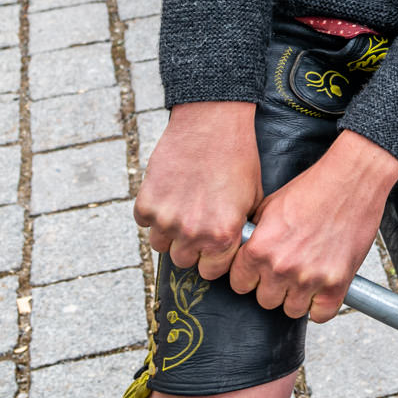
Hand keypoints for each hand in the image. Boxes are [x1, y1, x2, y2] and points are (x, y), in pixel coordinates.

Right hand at [135, 101, 263, 281]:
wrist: (212, 124)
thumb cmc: (238, 158)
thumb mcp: (253, 199)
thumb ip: (239, 230)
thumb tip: (233, 250)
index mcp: (222, 236)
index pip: (211, 272)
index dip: (213, 260)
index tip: (212, 248)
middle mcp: (193, 233)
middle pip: (184, 261)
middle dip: (191, 247)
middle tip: (196, 225)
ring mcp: (166, 220)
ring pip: (161, 246)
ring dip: (169, 232)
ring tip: (182, 209)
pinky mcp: (146, 204)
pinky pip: (145, 222)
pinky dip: (153, 212)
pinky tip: (169, 193)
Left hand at [228, 130, 397, 320]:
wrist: (352, 179)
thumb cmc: (314, 187)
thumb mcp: (270, 206)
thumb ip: (255, 235)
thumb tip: (244, 252)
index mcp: (259, 249)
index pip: (239, 285)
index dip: (250, 277)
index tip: (261, 272)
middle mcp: (281, 267)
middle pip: (265, 300)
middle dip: (275, 286)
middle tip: (289, 269)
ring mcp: (310, 277)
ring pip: (292, 310)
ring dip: (298, 296)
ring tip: (307, 276)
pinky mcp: (337, 283)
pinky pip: (321, 314)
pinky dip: (322, 306)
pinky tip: (322, 289)